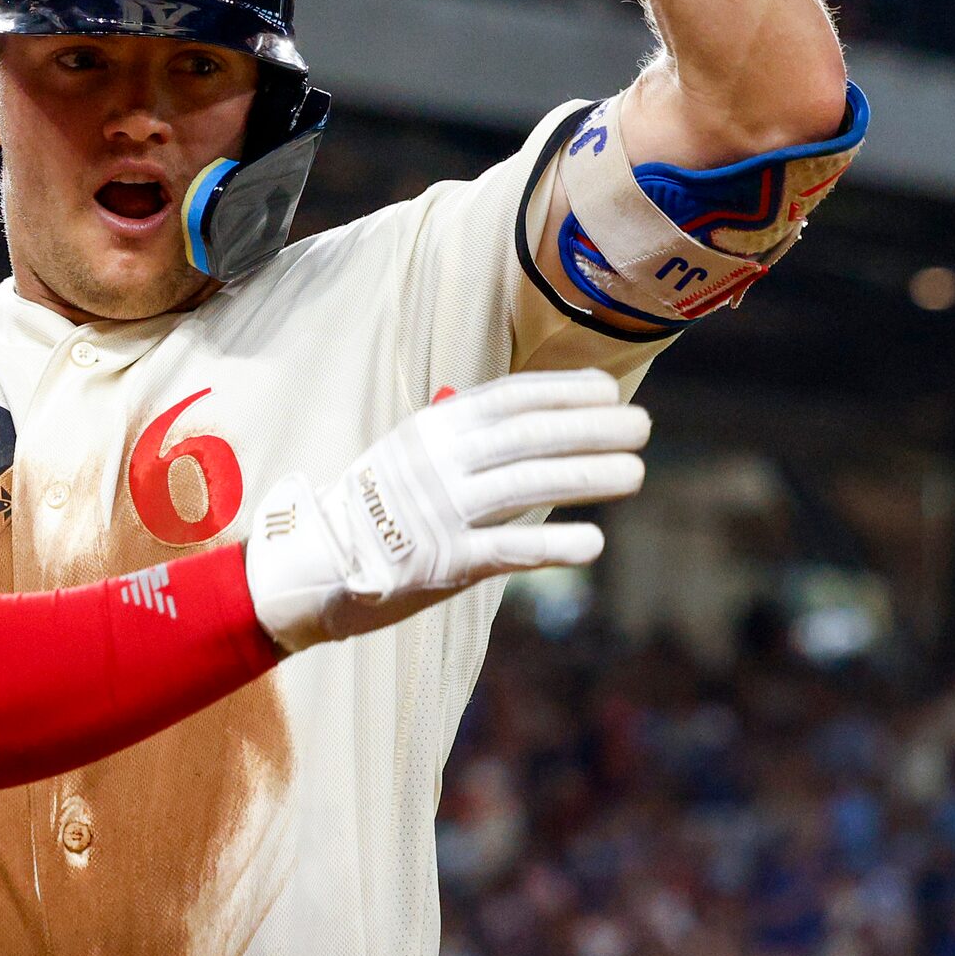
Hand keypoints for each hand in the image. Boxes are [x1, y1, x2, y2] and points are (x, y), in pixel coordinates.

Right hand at [244, 370, 647, 649]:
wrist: (311, 563)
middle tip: (643, 428)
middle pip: (525, 437)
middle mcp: (434, 463)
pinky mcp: (439, 562)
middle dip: (589, 429)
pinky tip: (593, 544)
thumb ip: (466, 440)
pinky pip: (505, 549)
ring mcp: (436, 511)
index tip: (608, 392)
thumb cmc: (375, 508)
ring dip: (585, 476)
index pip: (507, 400)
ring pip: (524, 485)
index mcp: (430, 431)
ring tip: (634, 473)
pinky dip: (551, 545)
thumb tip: (537, 419)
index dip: (561, 392)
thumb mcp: (411, 456)